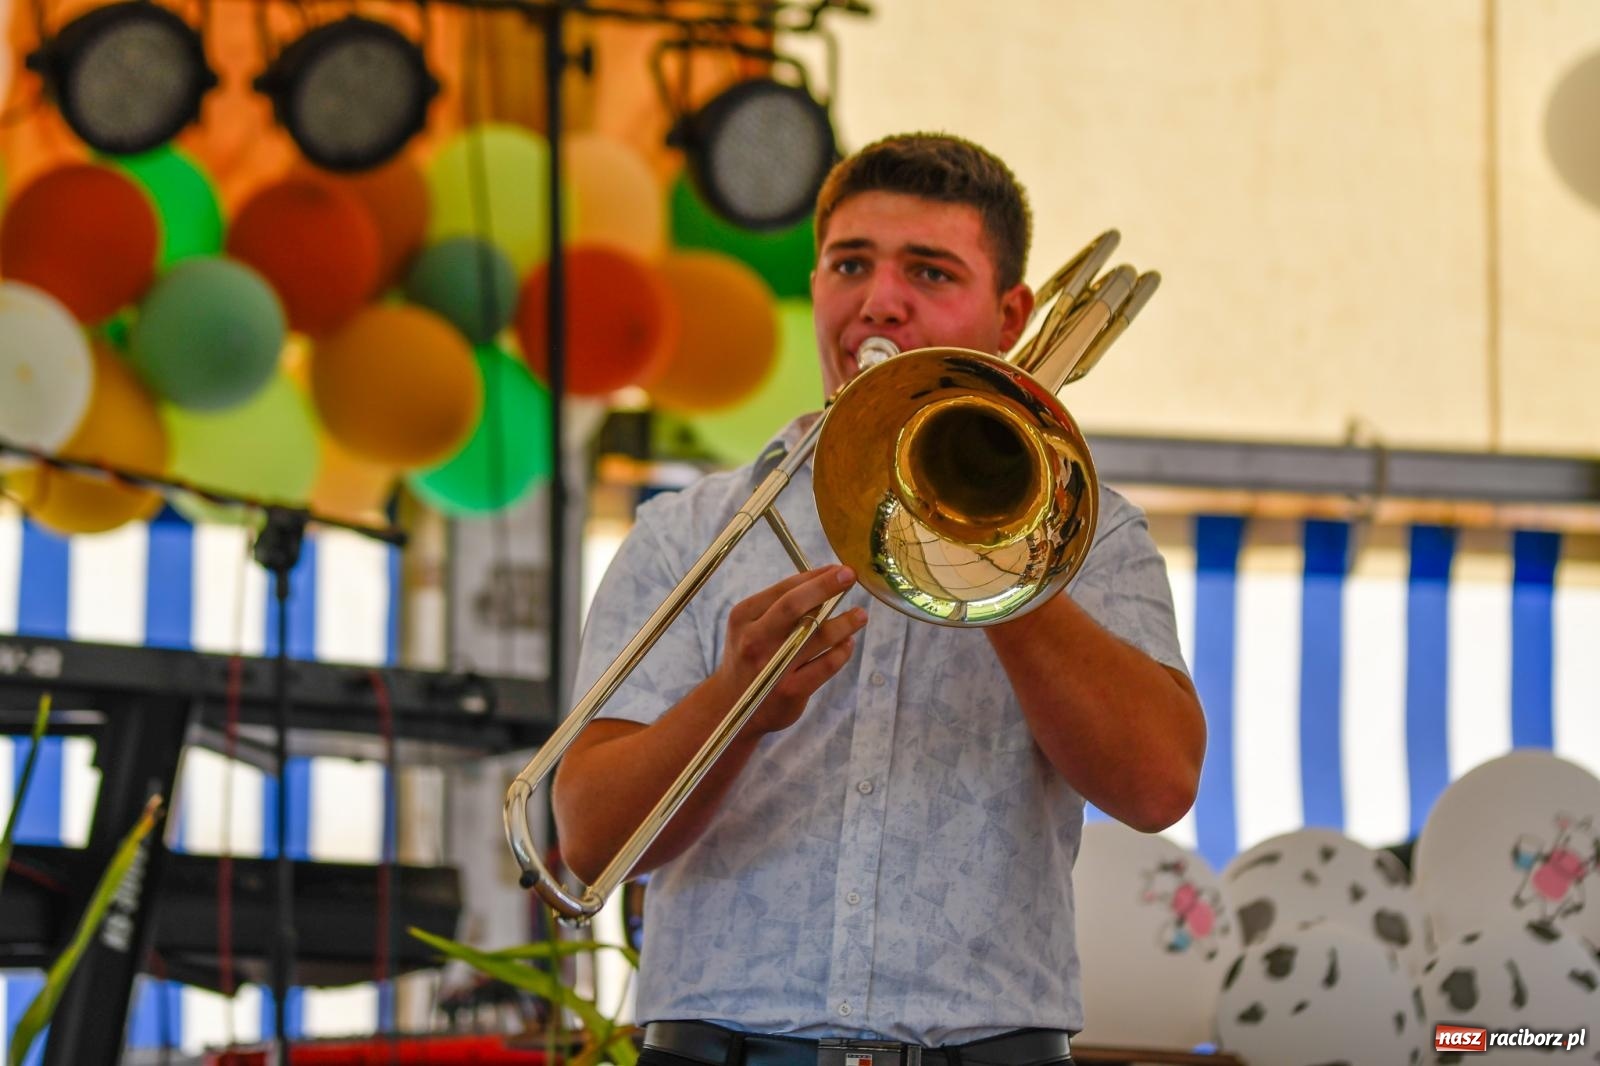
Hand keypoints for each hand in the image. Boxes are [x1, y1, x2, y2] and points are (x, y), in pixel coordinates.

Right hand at [714, 564, 866, 732]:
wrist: (730, 705)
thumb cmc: (750, 656)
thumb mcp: (751, 626)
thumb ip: (780, 606)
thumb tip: (826, 579)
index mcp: (744, 616)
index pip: (784, 588)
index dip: (815, 576)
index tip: (839, 569)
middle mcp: (754, 640)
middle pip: (795, 605)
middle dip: (826, 586)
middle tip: (851, 576)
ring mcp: (772, 666)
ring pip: (817, 635)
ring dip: (845, 622)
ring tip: (860, 615)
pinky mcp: (789, 691)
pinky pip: (826, 665)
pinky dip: (842, 652)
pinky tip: (848, 644)